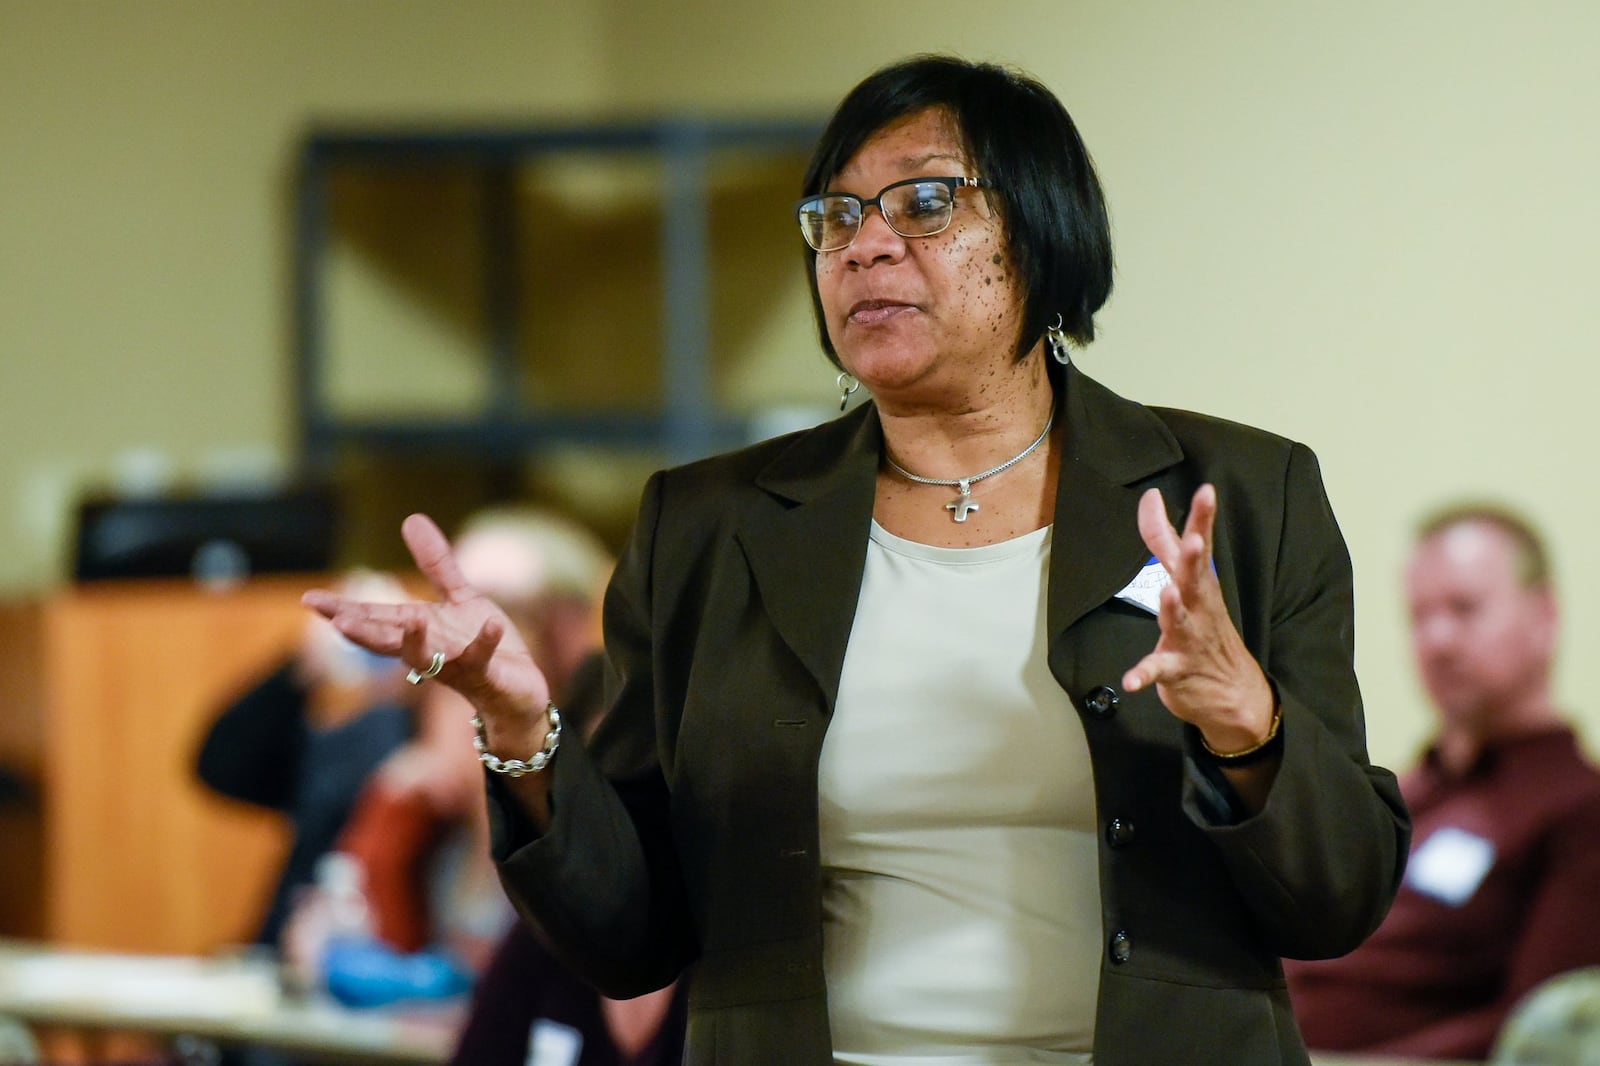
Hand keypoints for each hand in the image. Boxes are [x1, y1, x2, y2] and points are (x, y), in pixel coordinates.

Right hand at [302, 514, 551, 743]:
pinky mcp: (486, 674)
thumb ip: (435, 564)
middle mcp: (428, 651)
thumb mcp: (459, 599)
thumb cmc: (480, 645)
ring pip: (428, 658)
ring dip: (416, 641)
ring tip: (411, 618)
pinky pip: (482, 658)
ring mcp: (455, 665)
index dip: (342, 610)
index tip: (309, 600)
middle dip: (362, 632)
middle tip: (336, 621)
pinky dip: (485, 642)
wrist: (517, 693)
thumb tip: (411, 519)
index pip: (372, 618)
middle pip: (387, 642)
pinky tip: (491, 623)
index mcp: (416, 631)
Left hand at [1122, 485, 1274, 753]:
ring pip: (1181, 621)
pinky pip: (1159, 671)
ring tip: (1167, 593)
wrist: (1234, 692)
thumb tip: (1151, 498)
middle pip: (1195, 579)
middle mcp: (1198, 607)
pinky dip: (1144, 674)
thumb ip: (1165, 540)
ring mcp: (1190, 639)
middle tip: (1194, 540)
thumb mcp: (1187, 580)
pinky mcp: (1177, 670)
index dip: (1202, 518)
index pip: (1197, 545)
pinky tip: (1131, 681)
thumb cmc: (1205, 626)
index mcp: (1199, 583)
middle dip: (1193, 560)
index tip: (1207, 490)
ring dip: (1173, 609)